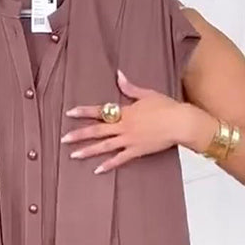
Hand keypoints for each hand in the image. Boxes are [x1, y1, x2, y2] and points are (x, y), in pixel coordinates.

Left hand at [62, 70, 201, 173]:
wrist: (180, 122)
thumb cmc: (166, 106)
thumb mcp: (147, 94)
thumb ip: (130, 87)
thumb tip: (119, 75)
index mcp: (125, 111)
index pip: (100, 111)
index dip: (84, 112)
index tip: (69, 113)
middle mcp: (124, 126)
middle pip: (97, 131)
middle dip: (79, 135)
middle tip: (63, 139)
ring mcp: (129, 140)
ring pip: (104, 146)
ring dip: (88, 151)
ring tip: (73, 155)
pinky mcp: (137, 151)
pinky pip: (120, 159)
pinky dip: (108, 165)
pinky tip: (97, 170)